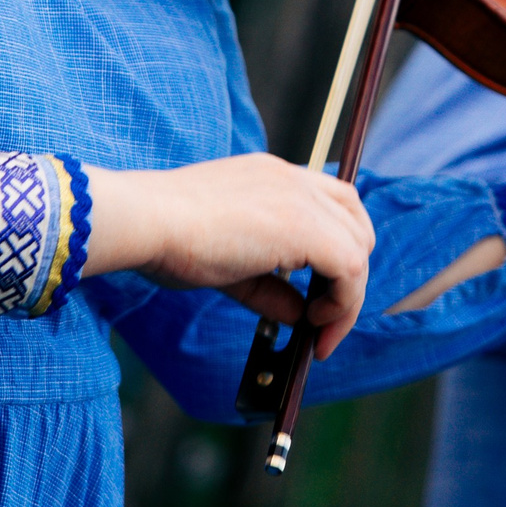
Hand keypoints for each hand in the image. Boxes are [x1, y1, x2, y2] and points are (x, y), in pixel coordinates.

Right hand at [82, 155, 374, 358]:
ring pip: (358, 246)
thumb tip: (299, 315)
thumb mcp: (229, 265)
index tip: (317, 292)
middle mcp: (293, 180)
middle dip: (350, 273)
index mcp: (273, 177)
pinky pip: (350, 268)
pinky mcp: (304, 226)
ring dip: (348, 295)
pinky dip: (342, 302)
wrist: (147, 220)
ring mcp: (301, 199)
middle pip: (356, 222)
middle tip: (324, 317)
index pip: (331, 204)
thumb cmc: (167, 238)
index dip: (336, 247)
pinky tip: (311, 323)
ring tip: (319, 328)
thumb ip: (270, 288)